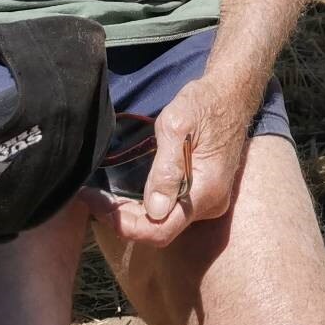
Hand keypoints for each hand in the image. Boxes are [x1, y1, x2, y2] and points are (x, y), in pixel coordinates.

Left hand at [78, 76, 252, 246]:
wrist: (232, 94)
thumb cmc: (203, 103)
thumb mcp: (177, 125)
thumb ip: (166, 168)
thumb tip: (154, 210)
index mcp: (206, 191)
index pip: (161, 230)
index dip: (123, 224)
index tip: (94, 202)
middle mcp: (210, 204)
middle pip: (160, 229)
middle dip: (122, 218)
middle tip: (92, 196)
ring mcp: (209, 201)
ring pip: (163, 222)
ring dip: (132, 213)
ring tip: (103, 196)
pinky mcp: (204, 194)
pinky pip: (171, 211)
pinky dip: (146, 206)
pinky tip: (126, 194)